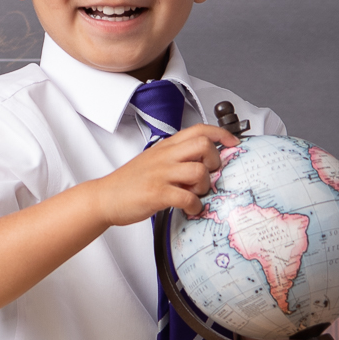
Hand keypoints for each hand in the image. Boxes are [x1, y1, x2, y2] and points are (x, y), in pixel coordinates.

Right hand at [92, 125, 236, 226]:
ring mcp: (161, 174)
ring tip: (196, 195)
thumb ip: (176, 157)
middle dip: (215, 161)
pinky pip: (187, 198)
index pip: (198, 130)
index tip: (233, 143)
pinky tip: (189, 209)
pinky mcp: (157, 194)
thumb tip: (202, 162)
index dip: (221, 134)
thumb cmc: (129, 182)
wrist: (105, 197)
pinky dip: (194, 207)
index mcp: (166, 147)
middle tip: (209, 175)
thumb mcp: (153, 161)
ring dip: (204, 187)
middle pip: (203, 146)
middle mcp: (165, 157)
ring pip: (199, 172)